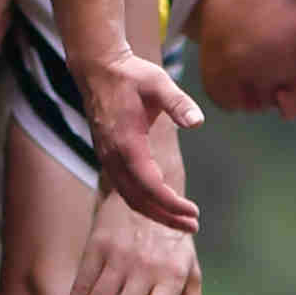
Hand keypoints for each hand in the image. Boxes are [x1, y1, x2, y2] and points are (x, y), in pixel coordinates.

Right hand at [80, 43, 202, 229]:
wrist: (98, 68)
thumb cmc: (131, 75)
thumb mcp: (159, 83)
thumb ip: (179, 103)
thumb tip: (198, 122)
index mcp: (127, 144)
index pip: (150, 186)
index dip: (171, 204)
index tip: (193, 212)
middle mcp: (113, 157)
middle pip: (140, 200)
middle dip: (167, 217)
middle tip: (193, 226)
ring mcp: (107, 159)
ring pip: (130, 198)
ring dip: (156, 213)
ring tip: (182, 222)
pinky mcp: (107, 157)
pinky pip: (124, 189)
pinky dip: (143, 202)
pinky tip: (161, 205)